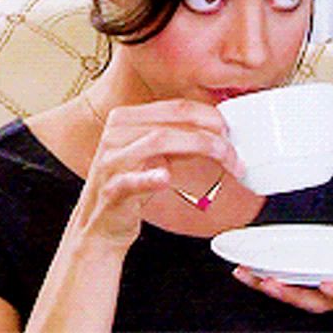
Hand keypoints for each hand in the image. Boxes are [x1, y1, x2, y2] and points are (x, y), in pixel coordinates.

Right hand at [71, 98, 243, 248]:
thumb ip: (178, 137)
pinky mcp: (110, 190)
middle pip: (172, 122)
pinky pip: (129, 180)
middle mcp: (116, 133)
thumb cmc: (130, 185)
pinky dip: (149, 178)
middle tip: (234, 150)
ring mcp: (111, 161)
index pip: (175, 107)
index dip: (208, 114)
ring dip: (200, 148)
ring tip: (225, 161)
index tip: (229, 128)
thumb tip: (217, 128)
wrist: (99, 225)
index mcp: (127, 118)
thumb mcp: (153, 154)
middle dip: (210, 134)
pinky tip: (165, 178)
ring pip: (159, 141)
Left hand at [232, 222, 332, 314]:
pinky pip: (289, 279)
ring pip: (296, 292)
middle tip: (269, 283)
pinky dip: (266, 275)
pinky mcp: (311, 273)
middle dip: (291, 295)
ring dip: (270, 286)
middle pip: (315, 301)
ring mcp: (325, 283)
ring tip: (246, 275)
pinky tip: (247, 268)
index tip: (327, 285)